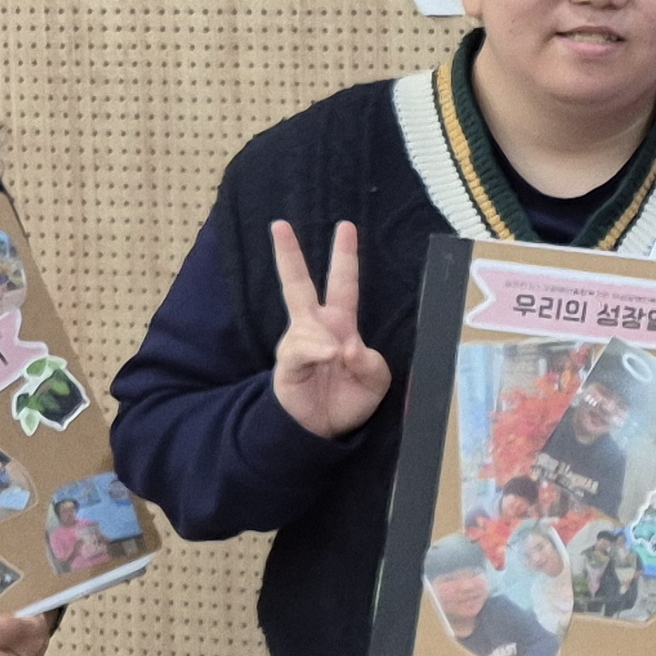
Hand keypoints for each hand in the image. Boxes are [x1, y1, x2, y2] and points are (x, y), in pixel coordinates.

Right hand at [270, 220, 392, 439]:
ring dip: (327, 343)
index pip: (343, 283)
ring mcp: (298, 343)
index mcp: (340, 324)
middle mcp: (315, 327)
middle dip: (289, 255)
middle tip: (279, 225)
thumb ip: (372, 362)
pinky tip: (328, 357)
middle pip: (297, 284)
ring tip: (337, 360)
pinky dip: (318, 351)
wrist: (322, 431)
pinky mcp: (288, 363)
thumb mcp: (376, 380)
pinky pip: (302, 348)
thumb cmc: (348, 399)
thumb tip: (347, 347)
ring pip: (308, 326)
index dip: (345, 256)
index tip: (345, 226)